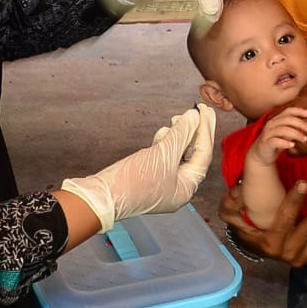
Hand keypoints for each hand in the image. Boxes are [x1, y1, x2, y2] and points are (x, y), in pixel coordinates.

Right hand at [61, 103, 214, 230]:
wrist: (101, 196)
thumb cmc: (132, 182)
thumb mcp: (162, 154)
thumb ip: (181, 134)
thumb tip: (194, 117)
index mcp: (186, 189)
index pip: (203, 155)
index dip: (205, 131)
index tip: (206, 111)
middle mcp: (178, 188)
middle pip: (193, 155)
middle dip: (194, 132)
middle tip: (199, 110)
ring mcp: (163, 183)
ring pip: (178, 154)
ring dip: (179, 135)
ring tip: (177, 119)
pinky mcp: (149, 177)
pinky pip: (164, 157)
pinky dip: (165, 143)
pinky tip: (163, 133)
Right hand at [220, 181, 306, 269]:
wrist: (257, 247)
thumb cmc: (248, 226)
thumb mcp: (232, 216)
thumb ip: (231, 204)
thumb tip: (236, 191)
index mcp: (270, 240)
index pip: (284, 218)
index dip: (294, 201)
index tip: (305, 183)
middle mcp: (287, 251)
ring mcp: (301, 257)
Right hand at [253, 107, 306, 163]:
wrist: (261, 155)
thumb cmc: (276, 142)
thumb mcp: (286, 134)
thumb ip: (294, 128)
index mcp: (277, 119)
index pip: (288, 111)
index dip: (298, 111)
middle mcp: (271, 124)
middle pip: (287, 119)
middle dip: (300, 123)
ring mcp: (267, 133)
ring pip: (283, 130)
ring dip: (296, 134)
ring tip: (304, 139)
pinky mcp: (265, 143)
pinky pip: (275, 141)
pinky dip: (285, 142)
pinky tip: (292, 145)